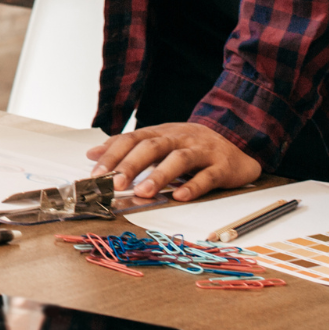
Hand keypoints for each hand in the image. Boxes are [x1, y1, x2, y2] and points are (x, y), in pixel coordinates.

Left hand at [86, 121, 260, 202]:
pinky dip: (193, 186)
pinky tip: (180, 196)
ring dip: (158, 176)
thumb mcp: (157, 141)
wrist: (236, 141)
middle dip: (131, 165)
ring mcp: (201, 151)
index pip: (131, 139)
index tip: (95, 174)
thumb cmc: (190, 145)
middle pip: (151, 147)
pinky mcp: (221, 166)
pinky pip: (207, 176)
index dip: (112, 155)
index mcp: (160, 133)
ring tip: (142, 192)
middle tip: (115, 184)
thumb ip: (126, 147)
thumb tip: (92, 154)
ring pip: (178, 159)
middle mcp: (178, 138)